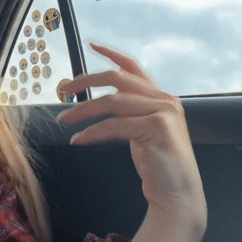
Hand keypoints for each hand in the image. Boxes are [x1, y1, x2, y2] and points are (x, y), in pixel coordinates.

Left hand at [56, 43, 206, 226]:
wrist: (177, 194)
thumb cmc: (158, 165)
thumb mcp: (141, 130)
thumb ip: (130, 111)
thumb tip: (100, 100)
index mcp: (161, 97)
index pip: (133, 67)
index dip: (111, 54)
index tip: (91, 46)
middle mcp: (165, 100)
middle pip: (117, 78)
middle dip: (86, 81)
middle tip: (64, 90)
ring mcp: (164, 112)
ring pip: (112, 102)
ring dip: (83, 111)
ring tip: (65, 120)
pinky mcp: (157, 127)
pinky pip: (114, 125)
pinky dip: (92, 132)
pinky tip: (79, 139)